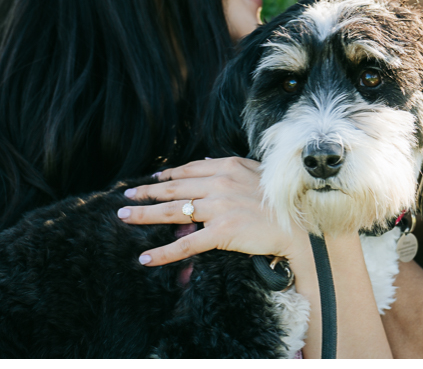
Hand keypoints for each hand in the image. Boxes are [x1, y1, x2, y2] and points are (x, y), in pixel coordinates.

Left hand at [116, 156, 303, 266]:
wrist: (298, 222)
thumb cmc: (279, 198)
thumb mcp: (254, 172)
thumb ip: (228, 167)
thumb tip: (206, 163)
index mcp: (226, 167)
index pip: (187, 170)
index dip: (165, 176)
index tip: (149, 181)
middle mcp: (218, 184)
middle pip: (173, 188)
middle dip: (146, 194)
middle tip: (126, 198)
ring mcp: (218, 208)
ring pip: (173, 212)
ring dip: (145, 215)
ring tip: (125, 218)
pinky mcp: (222, 232)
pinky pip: (186, 245)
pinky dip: (164, 253)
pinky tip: (146, 258)